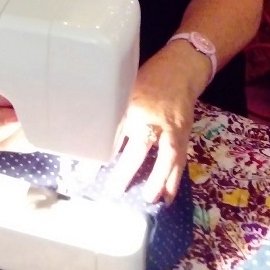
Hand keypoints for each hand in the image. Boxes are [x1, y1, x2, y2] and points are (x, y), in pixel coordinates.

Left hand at [105, 47, 198, 203]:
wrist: (182, 68)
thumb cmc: (149, 77)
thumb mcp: (127, 87)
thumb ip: (116, 110)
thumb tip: (94, 133)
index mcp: (133, 102)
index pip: (115, 130)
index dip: (101, 151)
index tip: (86, 171)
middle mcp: (153, 116)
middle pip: (139, 146)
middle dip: (127, 171)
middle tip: (113, 191)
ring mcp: (171, 126)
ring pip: (165, 157)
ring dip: (157, 181)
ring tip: (148, 201)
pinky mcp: (184, 133)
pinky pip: (178, 158)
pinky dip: (173, 178)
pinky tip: (167, 196)